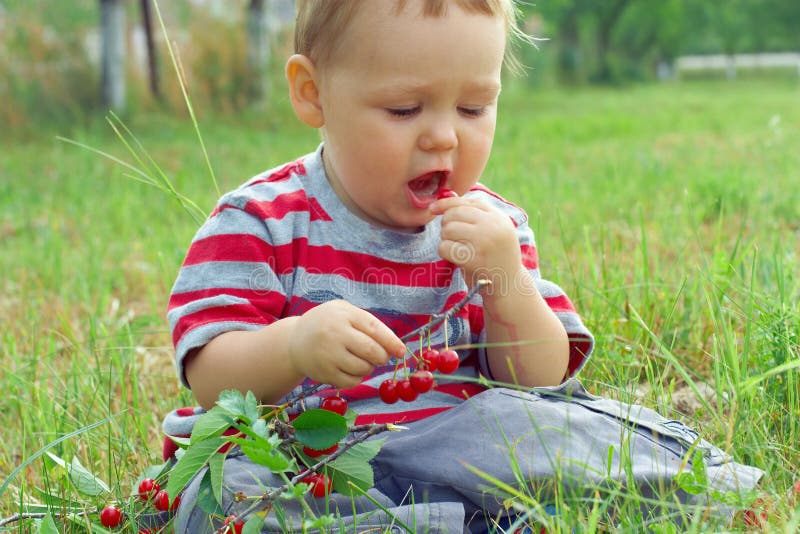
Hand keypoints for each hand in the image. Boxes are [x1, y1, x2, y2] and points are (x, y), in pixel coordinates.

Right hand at [288, 300, 405, 388]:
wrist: (294, 341)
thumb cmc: (328, 324)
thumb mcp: (343, 312)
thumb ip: (367, 323)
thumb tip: (394, 347)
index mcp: (343, 314)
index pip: (375, 328)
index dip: (392, 341)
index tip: (401, 352)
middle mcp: (334, 333)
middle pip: (372, 351)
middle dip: (382, 357)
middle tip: (380, 357)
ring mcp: (328, 354)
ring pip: (364, 368)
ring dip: (369, 367)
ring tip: (361, 360)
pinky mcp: (324, 373)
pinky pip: (352, 382)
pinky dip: (357, 378)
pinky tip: (351, 370)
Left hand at [431, 196, 521, 285]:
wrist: (510, 286)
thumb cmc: (495, 257)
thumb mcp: (492, 231)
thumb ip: (473, 214)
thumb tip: (446, 195)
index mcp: (498, 217)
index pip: (467, 202)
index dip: (447, 203)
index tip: (433, 208)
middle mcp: (493, 226)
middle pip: (454, 214)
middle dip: (447, 224)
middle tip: (453, 237)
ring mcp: (484, 242)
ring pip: (448, 229)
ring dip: (446, 239)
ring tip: (457, 248)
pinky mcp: (474, 260)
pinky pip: (445, 247)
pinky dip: (444, 252)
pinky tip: (454, 258)